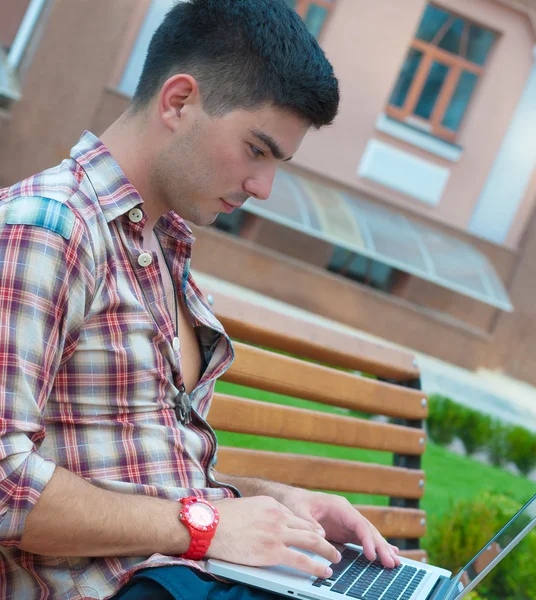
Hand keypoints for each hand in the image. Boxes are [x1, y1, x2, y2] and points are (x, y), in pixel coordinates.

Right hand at [207, 496, 341, 577]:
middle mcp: (279, 516)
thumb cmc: (220, 518)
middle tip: (332, 547)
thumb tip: (262, 525)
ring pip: (311, 542)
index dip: (308, 528)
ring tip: (335, 559)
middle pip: (308, 528)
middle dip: (323, 539)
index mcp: (271, 504)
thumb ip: (259, 514)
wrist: (209, 525)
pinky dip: (316, 566)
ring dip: (327, 552)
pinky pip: (302, 560)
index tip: (316, 535)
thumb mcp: (245, 507)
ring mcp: (278, 533)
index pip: (296, 517)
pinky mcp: (274, 551)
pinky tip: (324, 571)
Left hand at [277, 489, 400, 568]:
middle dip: (381, 546)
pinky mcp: (346, 530)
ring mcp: (348, 522)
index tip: (371, 554)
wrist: (293, 499)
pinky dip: (375, 547)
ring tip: (395, 561)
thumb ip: (310, 523)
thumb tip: (322, 536)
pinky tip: (387, 553)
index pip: (358, 523)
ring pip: (369, 535)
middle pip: (368, 530)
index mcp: (339, 506)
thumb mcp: (298, 511)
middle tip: (391, 562)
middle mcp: (347, 513)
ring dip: (382, 548)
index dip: (366, 538)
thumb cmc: (296, 503)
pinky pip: (363, 539)